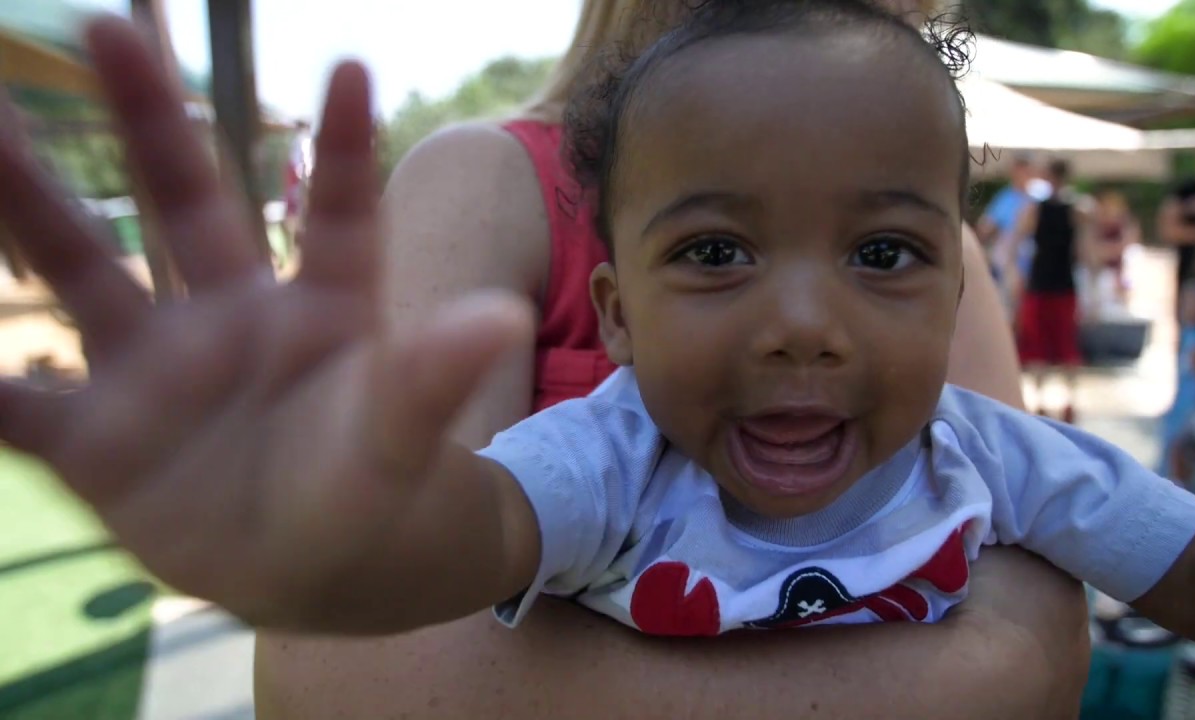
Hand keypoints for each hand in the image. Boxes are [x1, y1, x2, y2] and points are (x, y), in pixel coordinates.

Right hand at [0, 18, 531, 627]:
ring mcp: (156, 373)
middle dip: (151, 120)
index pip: (336, 214)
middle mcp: (229, 320)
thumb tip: (502, 317)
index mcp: (319, 313)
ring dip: (30, 204)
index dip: (345, 145)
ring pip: (83, 272)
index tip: (353, 67)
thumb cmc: (367, 490)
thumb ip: (430, 380)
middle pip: (184, 202)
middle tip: (112, 26)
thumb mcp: (396, 439)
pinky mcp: (98, 442)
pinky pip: (18, 410)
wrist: (316, 568)